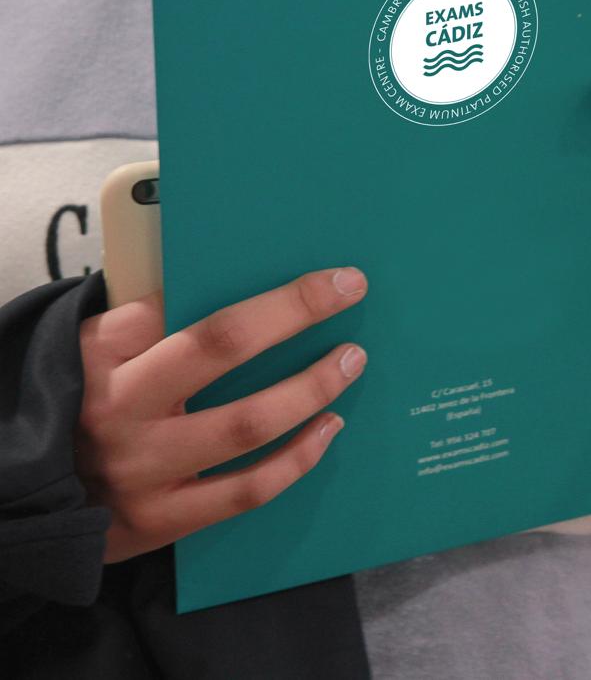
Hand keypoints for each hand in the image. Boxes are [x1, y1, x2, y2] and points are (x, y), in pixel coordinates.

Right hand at [76, 267, 368, 562]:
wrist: (21, 499)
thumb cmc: (76, 408)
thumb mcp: (91, 354)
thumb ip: (148, 320)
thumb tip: (226, 282)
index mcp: (102, 357)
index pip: (183, 302)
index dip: (261, 289)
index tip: (328, 276)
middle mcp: (120, 410)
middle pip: (222, 348)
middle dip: (295, 313)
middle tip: (351, 293)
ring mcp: (141, 470)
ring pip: (246, 424)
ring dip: (310, 389)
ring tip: (350, 362)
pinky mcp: (159, 520)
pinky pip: (246, 490)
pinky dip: (297, 458)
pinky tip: (327, 429)